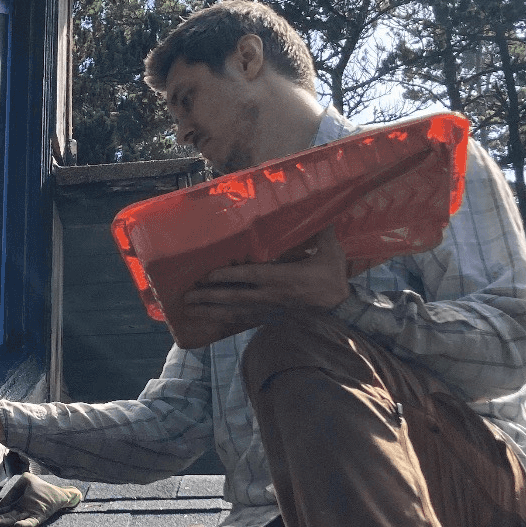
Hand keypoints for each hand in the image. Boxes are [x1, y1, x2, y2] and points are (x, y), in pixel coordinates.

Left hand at [177, 223, 350, 346]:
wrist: (338, 310)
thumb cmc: (332, 279)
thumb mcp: (331, 252)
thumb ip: (321, 231)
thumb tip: (320, 206)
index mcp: (283, 278)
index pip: (249, 276)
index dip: (228, 276)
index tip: (207, 275)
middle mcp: (271, 295)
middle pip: (234, 297)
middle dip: (209, 297)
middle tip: (186, 297)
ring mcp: (268, 309)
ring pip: (234, 311)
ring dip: (211, 311)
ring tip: (189, 310)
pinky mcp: (269, 316)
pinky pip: (242, 319)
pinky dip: (224, 319)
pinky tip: (209, 320)